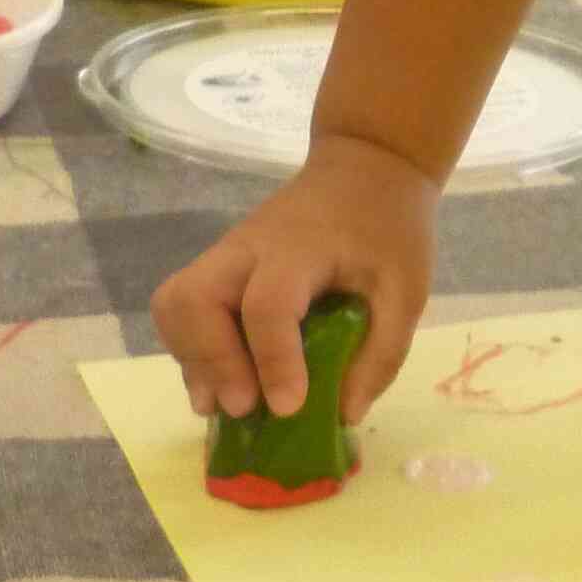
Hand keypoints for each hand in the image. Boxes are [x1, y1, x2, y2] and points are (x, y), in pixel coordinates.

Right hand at [152, 133, 439, 422]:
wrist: (367, 166)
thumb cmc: (389, 227)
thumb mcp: (406, 289)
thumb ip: (381, 354)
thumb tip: (342, 415)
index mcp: (300, 247)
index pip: (268, 303)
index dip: (273, 360)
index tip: (288, 408)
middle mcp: (247, 248)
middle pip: (192, 299)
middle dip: (212, 361)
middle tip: (245, 406)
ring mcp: (226, 254)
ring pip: (175, 304)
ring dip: (194, 360)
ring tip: (226, 403)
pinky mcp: (220, 267)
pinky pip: (183, 310)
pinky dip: (193, 351)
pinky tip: (223, 383)